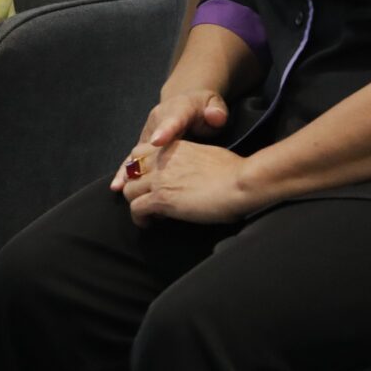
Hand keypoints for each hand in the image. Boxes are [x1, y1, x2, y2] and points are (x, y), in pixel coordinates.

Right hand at [111, 89, 230, 190]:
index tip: (158, 141)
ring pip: (136, 153)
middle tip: (138, 177)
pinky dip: (126, 173)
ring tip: (120, 187)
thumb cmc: (203, 107)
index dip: (165, 130)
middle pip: (147, 140)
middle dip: (141, 158)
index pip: (172, 119)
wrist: (187, 101)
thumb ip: (216, 109)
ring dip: (128, 170)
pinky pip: (134, 160)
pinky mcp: (145, 145)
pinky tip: (118, 187)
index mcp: (177, 109)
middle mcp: (157, 121)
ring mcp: (149, 134)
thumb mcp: (214, 103)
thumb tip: (215, 116)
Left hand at [119, 140, 261, 224]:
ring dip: (136, 203)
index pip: (139, 152)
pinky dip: (139, 218)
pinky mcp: (161, 198)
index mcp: (173, 147)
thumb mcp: (206, 154)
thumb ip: (190, 159)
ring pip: (128, 190)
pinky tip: (149, 223)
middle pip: (130, 171)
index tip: (147, 180)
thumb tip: (191, 169)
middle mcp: (162, 160)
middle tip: (147, 198)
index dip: (140, 168)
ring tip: (150, 213)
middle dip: (135, 185)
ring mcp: (159, 179)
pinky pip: (136, 209)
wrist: (241, 182)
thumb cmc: (234, 171)